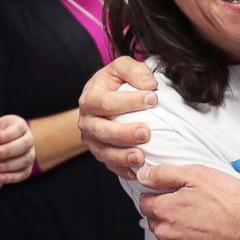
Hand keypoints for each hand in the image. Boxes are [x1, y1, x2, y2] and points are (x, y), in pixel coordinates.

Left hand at [0, 114, 34, 183]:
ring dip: (8, 165)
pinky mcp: (27, 168)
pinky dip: (11, 176)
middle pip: (24, 144)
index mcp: (20, 125)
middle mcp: (28, 139)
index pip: (19, 128)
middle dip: (7, 151)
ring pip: (25, 159)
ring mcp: (30, 154)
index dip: (6, 135)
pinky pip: (23, 174)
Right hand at [77, 56, 157, 179]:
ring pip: (103, 152)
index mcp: (90, 98)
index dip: (129, 102)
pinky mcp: (99, 153)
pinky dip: (122, 170)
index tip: (153, 98)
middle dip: (124, 134)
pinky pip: (108, 165)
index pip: (106, 102)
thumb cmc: (115, 82)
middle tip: (146, 133)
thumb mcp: (122, 68)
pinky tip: (136, 172)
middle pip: (101, 130)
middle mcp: (86, 120)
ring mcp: (91, 139)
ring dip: (122, 156)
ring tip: (141, 157)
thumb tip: (149, 85)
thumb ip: (134, 71)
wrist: (102, 98)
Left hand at [137, 164, 239, 239]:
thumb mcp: (196, 175)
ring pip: (168, 238)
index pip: (144, 202)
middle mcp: (167, 234)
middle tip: (191, 204)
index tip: (170, 193)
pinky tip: (206, 235)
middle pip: (156, 221)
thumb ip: (164, 174)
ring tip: (201, 220)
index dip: (157, 194)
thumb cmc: (229, 203)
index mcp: (165, 210)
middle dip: (167, 212)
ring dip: (177, 230)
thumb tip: (144, 175)